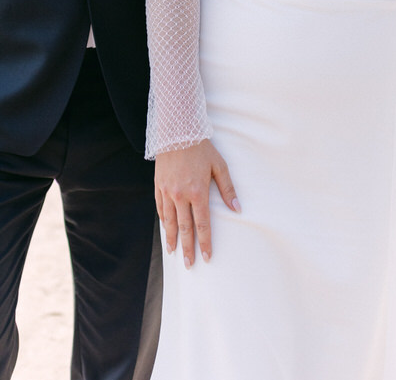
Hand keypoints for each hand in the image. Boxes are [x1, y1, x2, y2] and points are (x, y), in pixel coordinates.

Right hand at [154, 140, 239, 267]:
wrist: (177, 130)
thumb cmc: (201, 148)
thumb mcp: (219, 166)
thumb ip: (227, 189)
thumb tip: (237, 209)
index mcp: (198, 192)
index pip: (202, 224)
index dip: (205, 242)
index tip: (207, 257)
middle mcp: (180, 195)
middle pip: (184, 228)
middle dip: (188, 248)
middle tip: (189, 265)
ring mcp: (167, 191)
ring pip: (169, 221)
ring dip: (172, 238)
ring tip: (173, 252)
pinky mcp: (158, 185)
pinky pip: (160, 208)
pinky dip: (163, 220)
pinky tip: (165, 229)